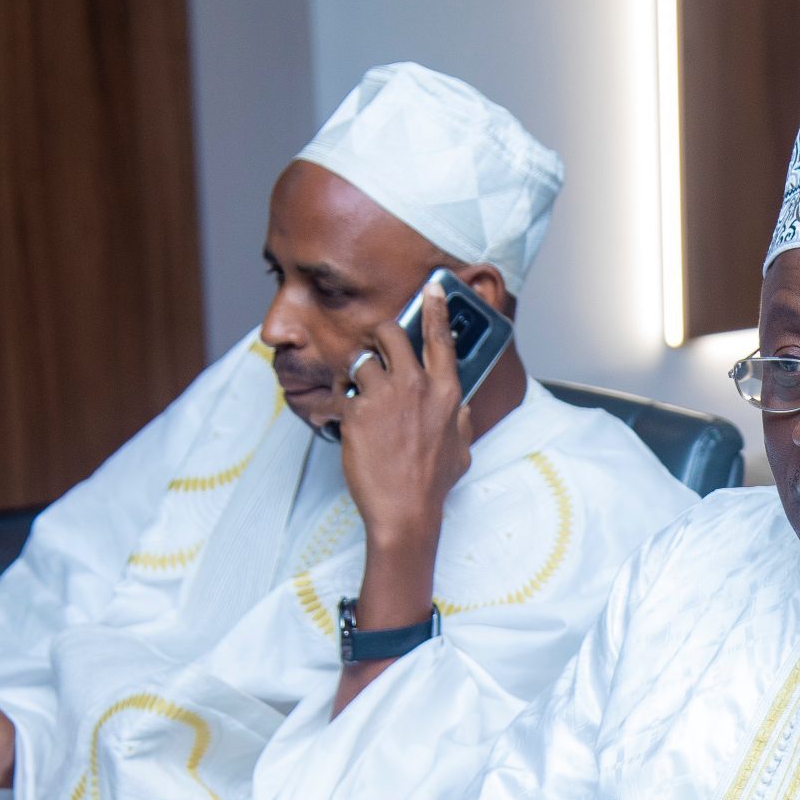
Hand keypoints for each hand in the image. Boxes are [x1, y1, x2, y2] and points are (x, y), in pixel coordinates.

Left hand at [339, 279, 473, 550]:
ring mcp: (385, 397)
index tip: (431, 288)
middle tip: (375, 352)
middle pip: (389, 333)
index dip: (436, 308)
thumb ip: (460, 420)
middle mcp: (416, 386)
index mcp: (446, 392)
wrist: (404, 511)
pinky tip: (344, 421)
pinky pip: (341, 391)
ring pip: (360, 359)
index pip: (441, 338)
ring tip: (358, 395)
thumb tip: (460, 407)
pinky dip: (338, 403)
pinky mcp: (356, 411)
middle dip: (378, 337)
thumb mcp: (461, 448)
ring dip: (355, 374)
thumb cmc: (432, 484)